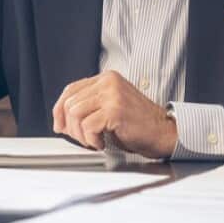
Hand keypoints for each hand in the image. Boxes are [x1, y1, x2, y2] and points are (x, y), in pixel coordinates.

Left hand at [52, 71, 176, 158]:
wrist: (164, 132)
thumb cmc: (139, 124)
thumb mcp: (111, 107)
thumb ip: (89, 106)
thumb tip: (60, 120)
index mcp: (107, 79)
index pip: (71, 89)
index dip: (59, 109)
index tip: (59, 125)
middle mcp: (108, 82)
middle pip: (70, 102)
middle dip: (70, 126)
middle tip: (82, 138)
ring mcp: (112, 95)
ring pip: (75, 114)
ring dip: (80, 134)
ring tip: (93, 141)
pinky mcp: (115, 110)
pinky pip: (88, 126)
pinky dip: (91, 140)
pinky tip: (102, 143)